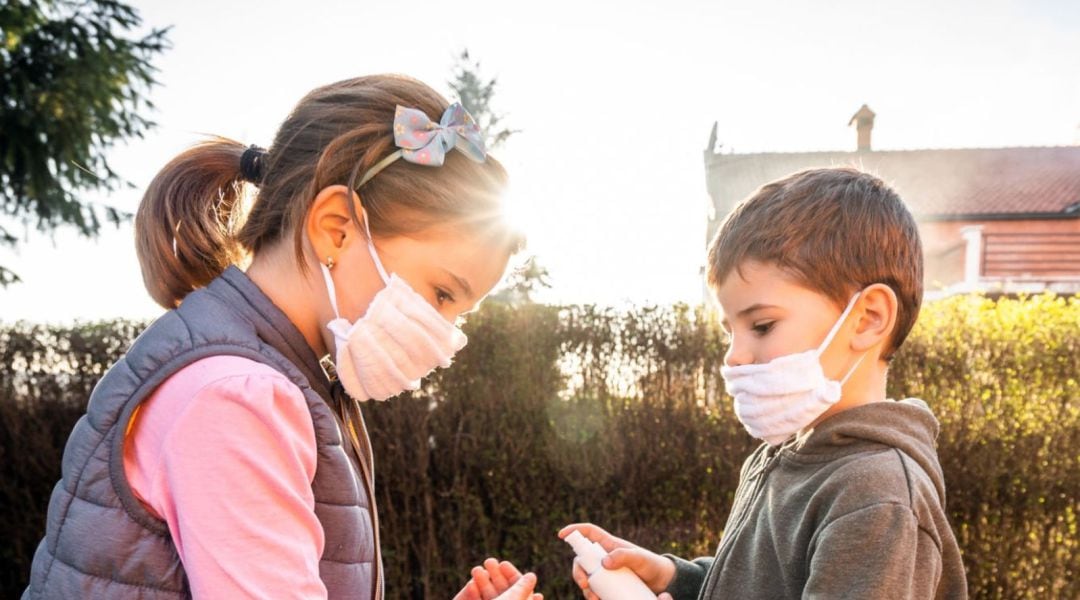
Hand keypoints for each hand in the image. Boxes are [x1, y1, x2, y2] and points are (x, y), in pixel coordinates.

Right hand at [453, 557, 542, 599]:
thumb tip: (531, 576)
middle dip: (495, 575)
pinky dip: (473, 592)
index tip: (503, 564)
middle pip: (501, 592)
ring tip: (476, 570)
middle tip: (489, 561)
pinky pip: (474, 599)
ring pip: (487, 595)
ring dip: (482, 580)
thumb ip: (523, 587)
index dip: (511, 576)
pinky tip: (471, 585)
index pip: (518, 592)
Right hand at [559, 523, 675, 597]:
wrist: (662, 583)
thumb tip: (604, 563)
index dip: (574, 530)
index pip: (588, 532)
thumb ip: (623, 556)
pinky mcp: (609, 586)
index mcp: (609, 545)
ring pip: (586, 577)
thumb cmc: (651, 565)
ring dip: (585, 588)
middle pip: (581, 560)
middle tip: (585, 584)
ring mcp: (605, 572)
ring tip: (595, 598)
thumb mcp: (639, 558)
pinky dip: (592, 596)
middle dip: (577, 572)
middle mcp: (604, 557)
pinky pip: (594, 590)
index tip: (561, 535)